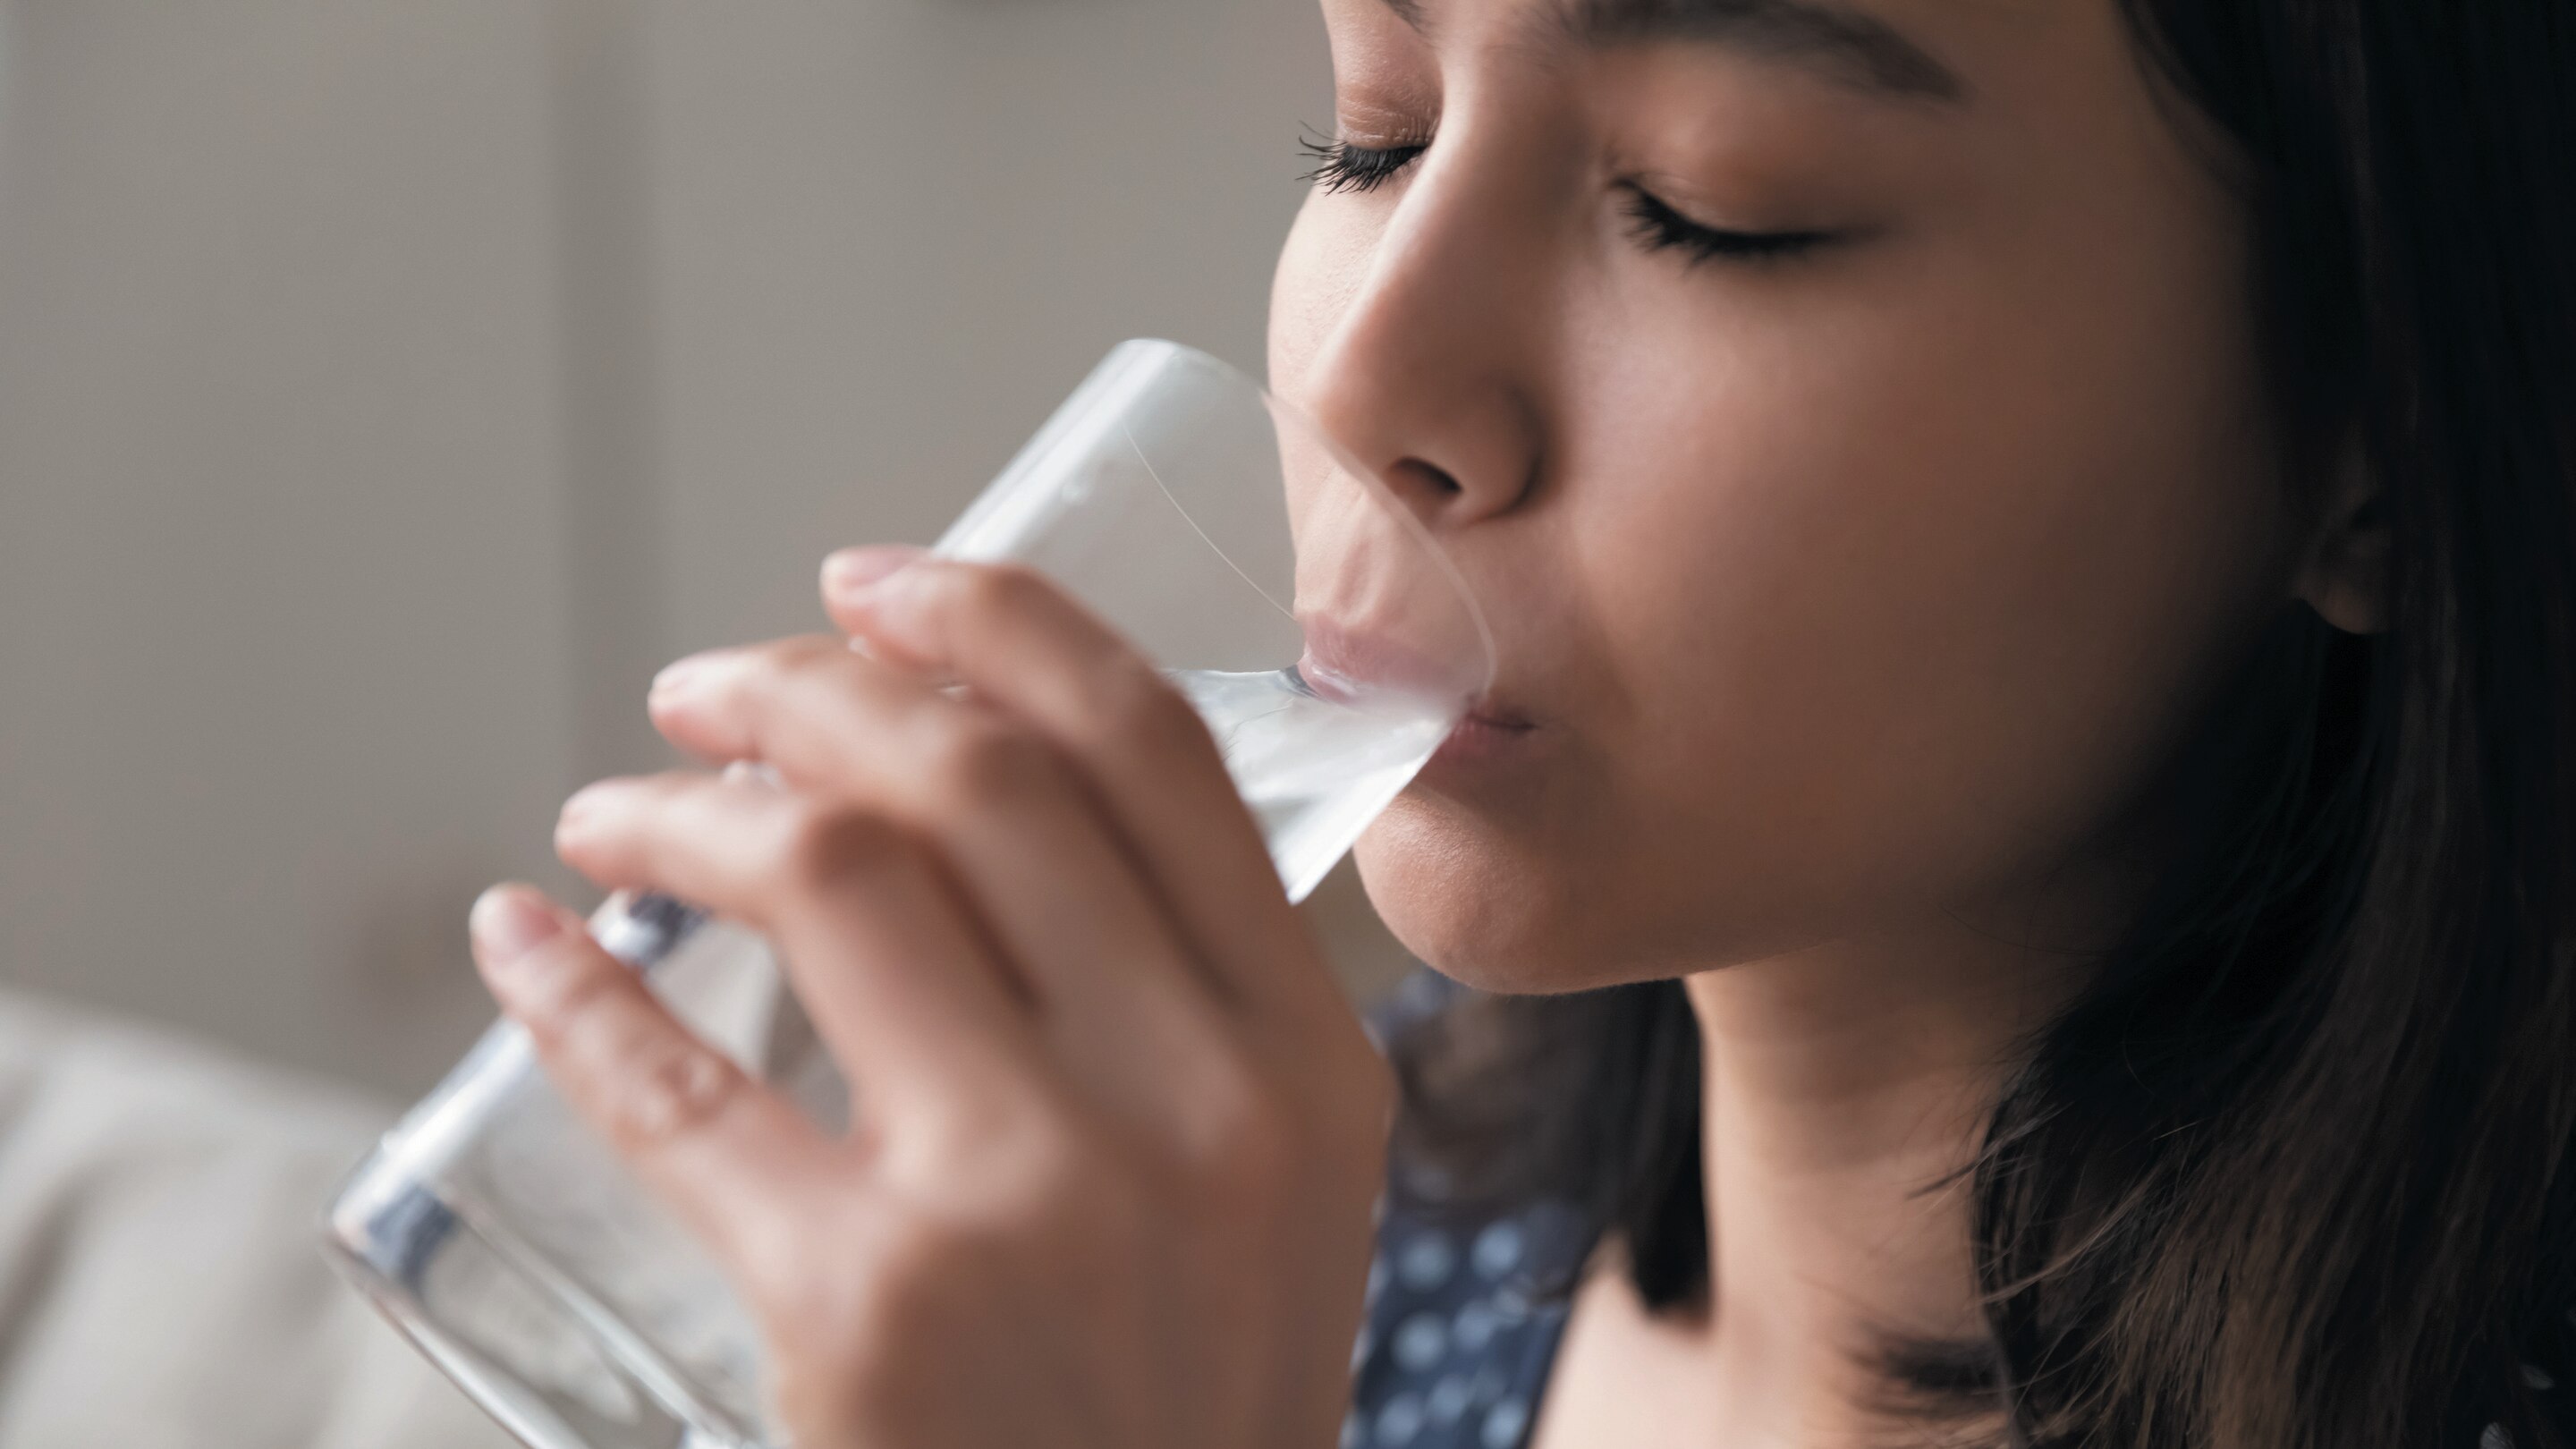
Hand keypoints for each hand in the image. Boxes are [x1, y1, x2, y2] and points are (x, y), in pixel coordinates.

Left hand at [466, 549, 1391, 1448]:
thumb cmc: (1188, 1398)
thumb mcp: (1274, 1188)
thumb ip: (1188, 997)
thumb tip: (976, 792)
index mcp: (1305, 1060)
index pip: (1152, 746)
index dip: (993, 619)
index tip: (870, 582)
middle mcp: (1189, 1105)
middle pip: (973, 778)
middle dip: (805, 690)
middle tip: (704, 695)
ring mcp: (1025, 1201)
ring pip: (829, 874)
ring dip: (680, 812)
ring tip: (615, 819)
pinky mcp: (860, 1309)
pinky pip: (678, 1089)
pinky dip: (575, 991)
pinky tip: (527, 942)